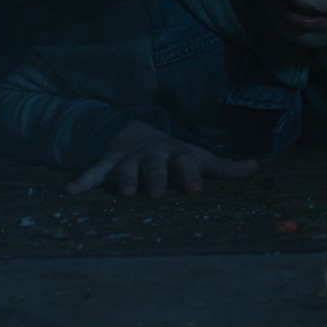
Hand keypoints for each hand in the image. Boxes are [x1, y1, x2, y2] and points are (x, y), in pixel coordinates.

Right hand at [66, 118, 259, 196]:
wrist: (132, 131)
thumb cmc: (171, 153)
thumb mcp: (196, 156)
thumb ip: (223, 167)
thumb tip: (256, 167)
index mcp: (176, 154)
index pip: (187, 162)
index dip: (192, 174)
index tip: (197, 191)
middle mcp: (152, 155)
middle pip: (154, 166)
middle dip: (155, 179)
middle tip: (156, 195)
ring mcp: (127, 159)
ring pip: (124, 170)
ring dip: (122, 180)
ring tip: (122, 195)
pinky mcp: (106, 163)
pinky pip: (92, 171)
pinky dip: (82, 180)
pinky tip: (70, 191)